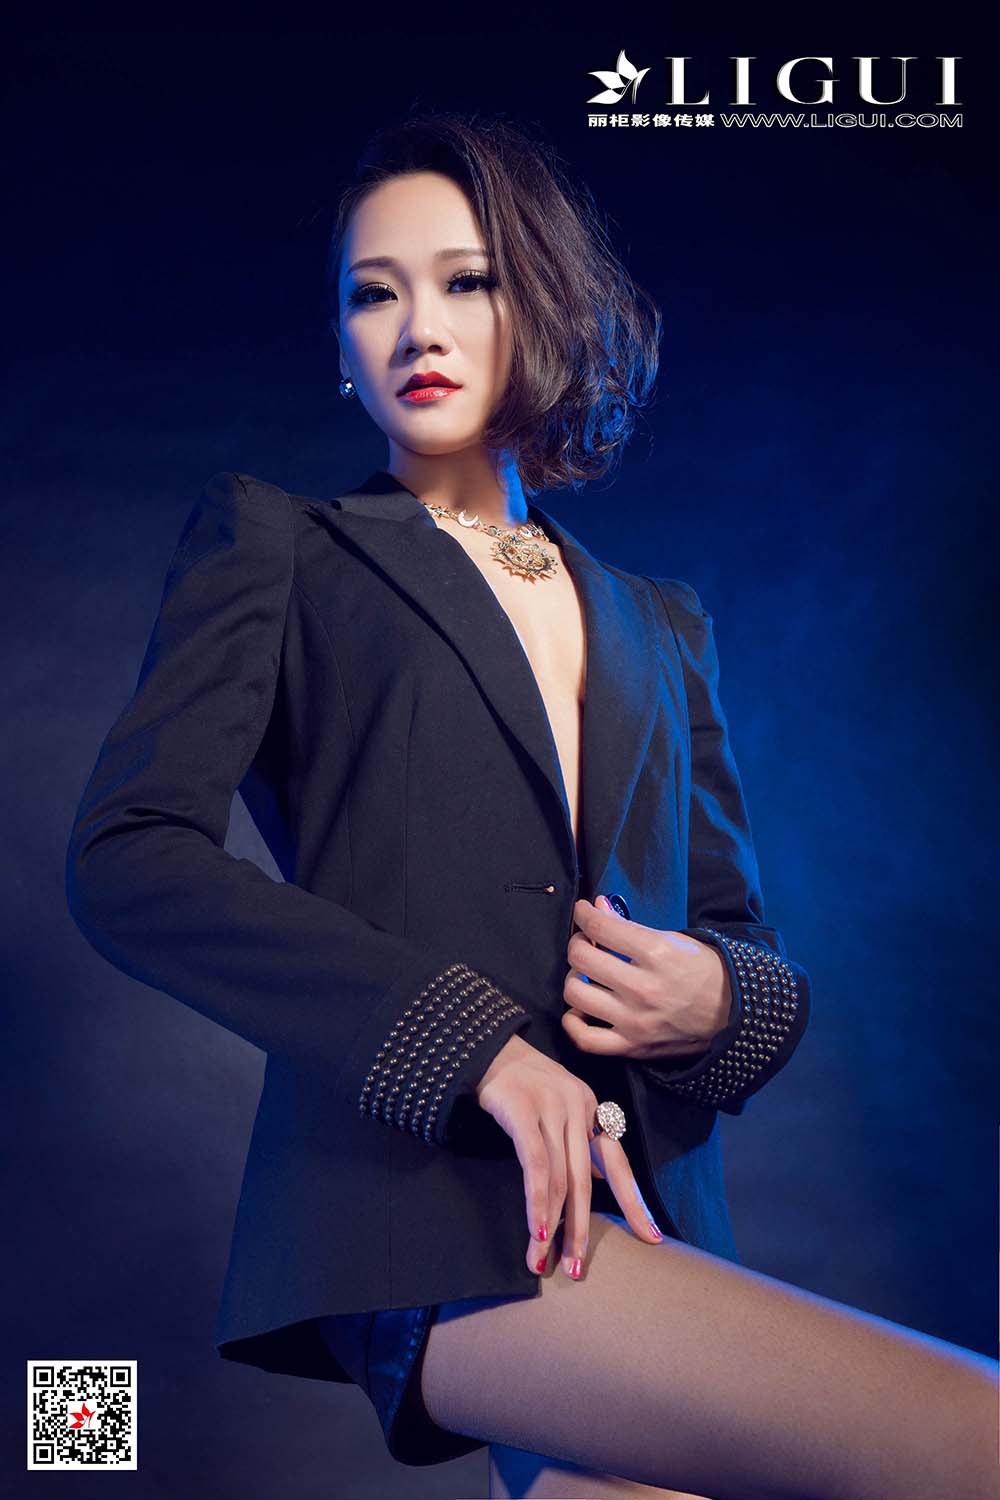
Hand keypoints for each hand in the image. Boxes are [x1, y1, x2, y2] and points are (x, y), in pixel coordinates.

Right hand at [474, 1034, 664, 1278]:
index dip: (634, 1202)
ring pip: (559, 1179)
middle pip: (586, 1180)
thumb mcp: (556, 1107)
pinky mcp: (523, 1110)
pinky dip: (537, 1200)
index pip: (617, 1163)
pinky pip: (535, 1165)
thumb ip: (573, 1143)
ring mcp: (552, 1107)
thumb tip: (588, 1186)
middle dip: (582, 1229)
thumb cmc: (519, 1083)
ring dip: (553, 1226)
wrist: (484, 1045)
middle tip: (577, 1270)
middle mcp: (578, 1107)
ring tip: (543, 1261)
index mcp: (590, 1109)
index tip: (651, 1239)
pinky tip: (536, 1228)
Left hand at [561, 897, 731, 1062]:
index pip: (601, 927)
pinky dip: (572, 1022)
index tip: (583, 912)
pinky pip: (585, 1038)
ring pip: (575, 994)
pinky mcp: (633, 1046)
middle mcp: (643, 988)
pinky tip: (579, 1009)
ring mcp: (636, 1021)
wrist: (734, 1014)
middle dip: (578, 943)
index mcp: (657, 954)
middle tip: (586, 942)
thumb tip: (598, 907)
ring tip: (585, 974)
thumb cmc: (705, 972)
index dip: (584, 914)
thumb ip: (630, 925)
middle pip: (581, 959)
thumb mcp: (674, 939)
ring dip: (574, 978)